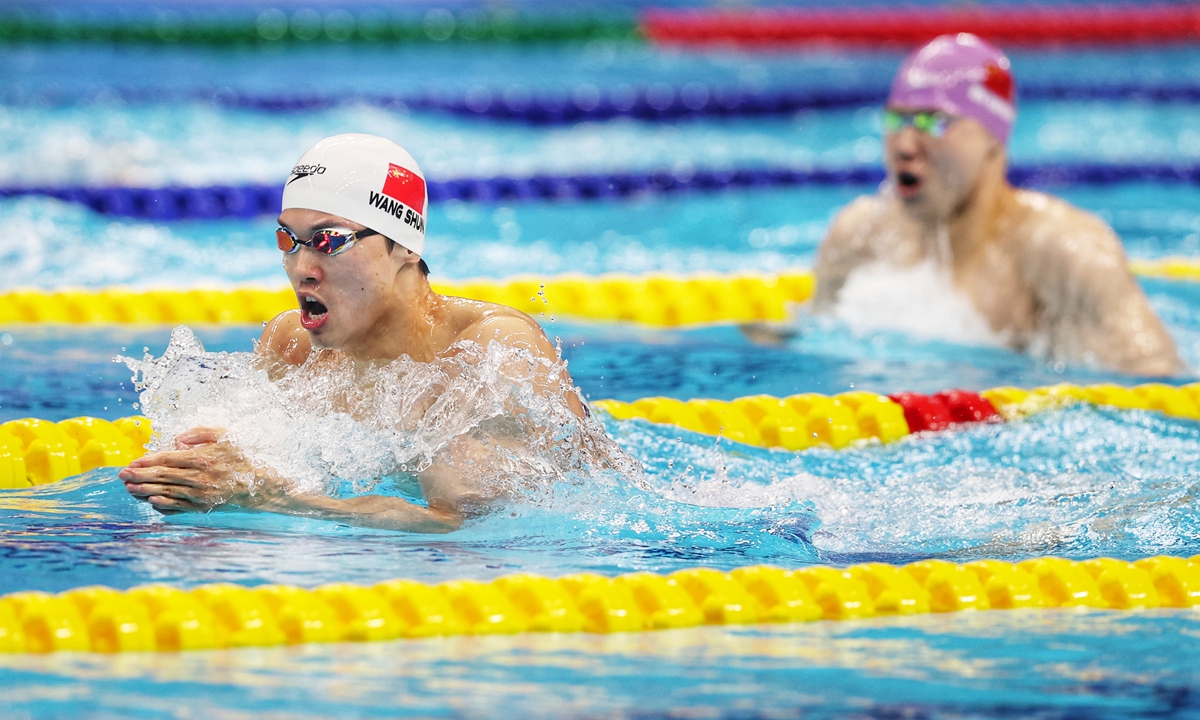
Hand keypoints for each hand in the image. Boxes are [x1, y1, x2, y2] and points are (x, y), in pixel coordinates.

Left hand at [118, 427, 286, 514]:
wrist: (264, 485)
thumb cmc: (244, 457)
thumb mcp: (226, 436)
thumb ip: (202, 432)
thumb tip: (178, 438)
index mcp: (203, 458)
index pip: (167, 459)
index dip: (147, 461)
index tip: (132, 462)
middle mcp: (200, 477)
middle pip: (163, 476)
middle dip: (139, 476)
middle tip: (121, 475)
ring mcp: (201, 494)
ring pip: (167, 492)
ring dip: (145, 491)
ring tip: (129, 489)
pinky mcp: (205, 507)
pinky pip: (179, 507)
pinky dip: (164, 505)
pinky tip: (151, 502)